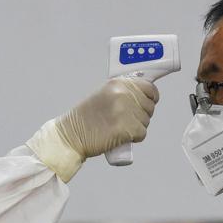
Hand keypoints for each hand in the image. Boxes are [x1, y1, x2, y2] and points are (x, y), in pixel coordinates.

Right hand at [27, 77, 158, 180]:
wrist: (71, 135)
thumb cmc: (86, 118)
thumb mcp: (104, 95)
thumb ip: (122, 92)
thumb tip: (145, 96)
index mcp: (118, 83)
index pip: (149, 87)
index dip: (151, 97)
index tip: (149, 102)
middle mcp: (123, 95)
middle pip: (149, 106)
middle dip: (142, 115)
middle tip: (125, 120)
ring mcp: (125, 112)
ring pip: (146, 121)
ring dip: (136, 127)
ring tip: (118, 128)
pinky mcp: (126, 128)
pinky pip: (141, 133)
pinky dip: (134, 138)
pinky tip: (120, 136)